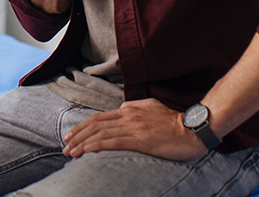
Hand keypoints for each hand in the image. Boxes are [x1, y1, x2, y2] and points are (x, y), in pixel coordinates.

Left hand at [62, 98, 206, 161]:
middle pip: (95, 125)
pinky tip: (85, 151)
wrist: (193, 128)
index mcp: (129, 109)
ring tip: (70, 153)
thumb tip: (122, 108)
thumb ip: (135, 107)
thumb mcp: (152, 106)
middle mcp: (128, 115)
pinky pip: (113, 142)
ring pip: (100, 134)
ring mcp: (133, 127)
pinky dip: (96, 146)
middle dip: (77, 136)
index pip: (99, 118)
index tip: (71, 136)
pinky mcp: (140, 140)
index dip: (82, 127)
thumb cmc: (175, 121)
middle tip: (65, 147)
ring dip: (82, 144)